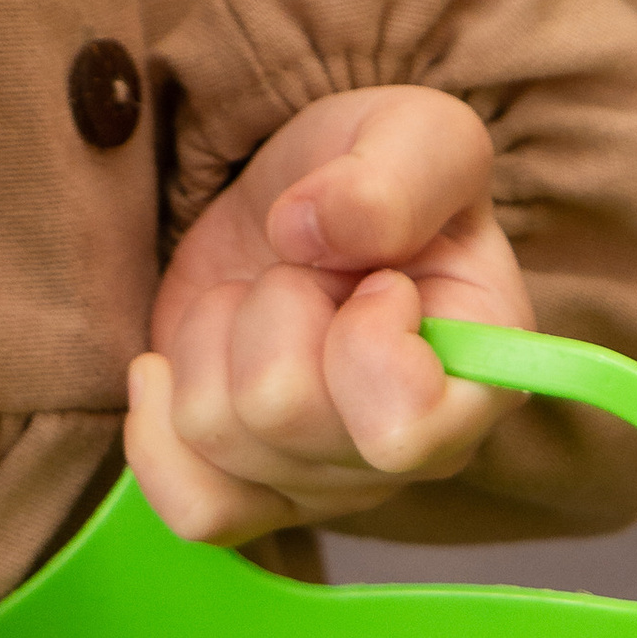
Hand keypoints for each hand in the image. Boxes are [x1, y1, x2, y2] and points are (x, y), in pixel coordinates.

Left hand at [125, 85, 530, 543]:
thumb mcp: (417, 132)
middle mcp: (411, 453)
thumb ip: (394, 176)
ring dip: (216, 333)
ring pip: (217, 432)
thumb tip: (312, 232)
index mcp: (481, 378)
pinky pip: (188, 505)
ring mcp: (324, 480)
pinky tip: (171, 365)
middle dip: (271, 305)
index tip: (378, 280)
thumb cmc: (379, 168)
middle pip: (283, 413)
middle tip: (308, 272)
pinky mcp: (247, 482)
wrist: (310, 198)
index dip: (365, 339)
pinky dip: (156, 429)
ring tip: (262, 296)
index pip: (404, 428)